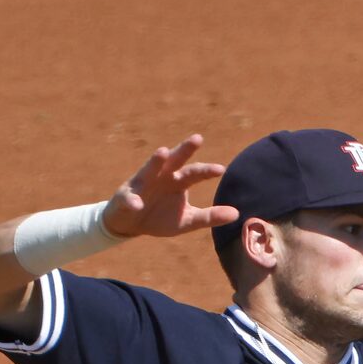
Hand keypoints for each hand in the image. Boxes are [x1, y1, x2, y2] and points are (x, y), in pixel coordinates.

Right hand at [103, 134, 235, 240]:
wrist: (131, 224)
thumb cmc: (161, 218)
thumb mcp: (187, 220)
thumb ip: (209, 217)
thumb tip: (236, 214)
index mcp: (178, 181)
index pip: (195, 173)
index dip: (207, 171)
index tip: (221, 169)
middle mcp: (162, 176)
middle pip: (175, 160)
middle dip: (185, 149)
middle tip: (198, 138)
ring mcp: (143, 183)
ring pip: (150, 168)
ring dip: (156, 160)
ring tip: (163, 152)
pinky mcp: (126, 196)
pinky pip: (130, 199)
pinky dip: (133, 201)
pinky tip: (137, 204)